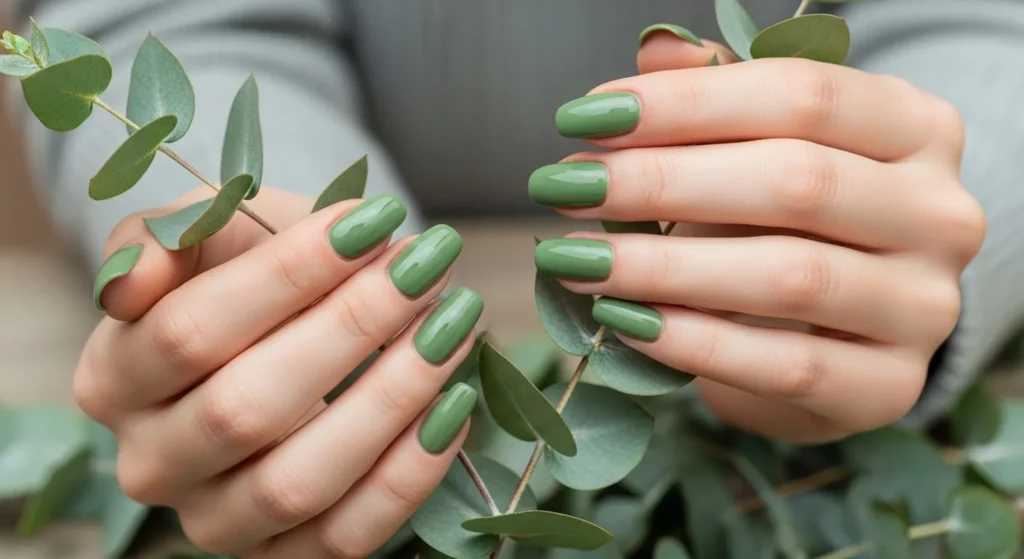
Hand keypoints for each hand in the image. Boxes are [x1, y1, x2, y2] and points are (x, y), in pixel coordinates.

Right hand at [77, 187, 480, 556]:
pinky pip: (346, 535)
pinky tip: (454, 403)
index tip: (371, 222)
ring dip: (390, 400)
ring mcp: (215, 522)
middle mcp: (150, 464)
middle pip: (244, 410)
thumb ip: (165, 236)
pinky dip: (409, 473)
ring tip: (453, 327)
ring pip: (297, 483)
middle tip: (426, 267)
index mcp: (113, 378)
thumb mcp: (211, 229)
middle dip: (351, 329)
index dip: (287, 276)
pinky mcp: (282, 557)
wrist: (293, 327)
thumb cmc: (252, 268)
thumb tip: (131, 279)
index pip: (189, 332)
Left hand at [530, 33, 984, 442]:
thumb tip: (655, 51)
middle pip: (794, 182)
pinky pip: (783, 366)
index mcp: (916, 128)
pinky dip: (692, 343)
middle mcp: (939, 213)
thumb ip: (719, 97)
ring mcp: (925, 308)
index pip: (802, 95)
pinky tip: (622, 321)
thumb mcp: (762, 147)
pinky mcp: (887, 388)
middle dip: (661, 182)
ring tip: (572, 260)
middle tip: (564, 186)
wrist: (836, 336)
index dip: (685, 104)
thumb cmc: (788, 225)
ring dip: (662, 268)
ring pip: (790, 277)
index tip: (585, 117)